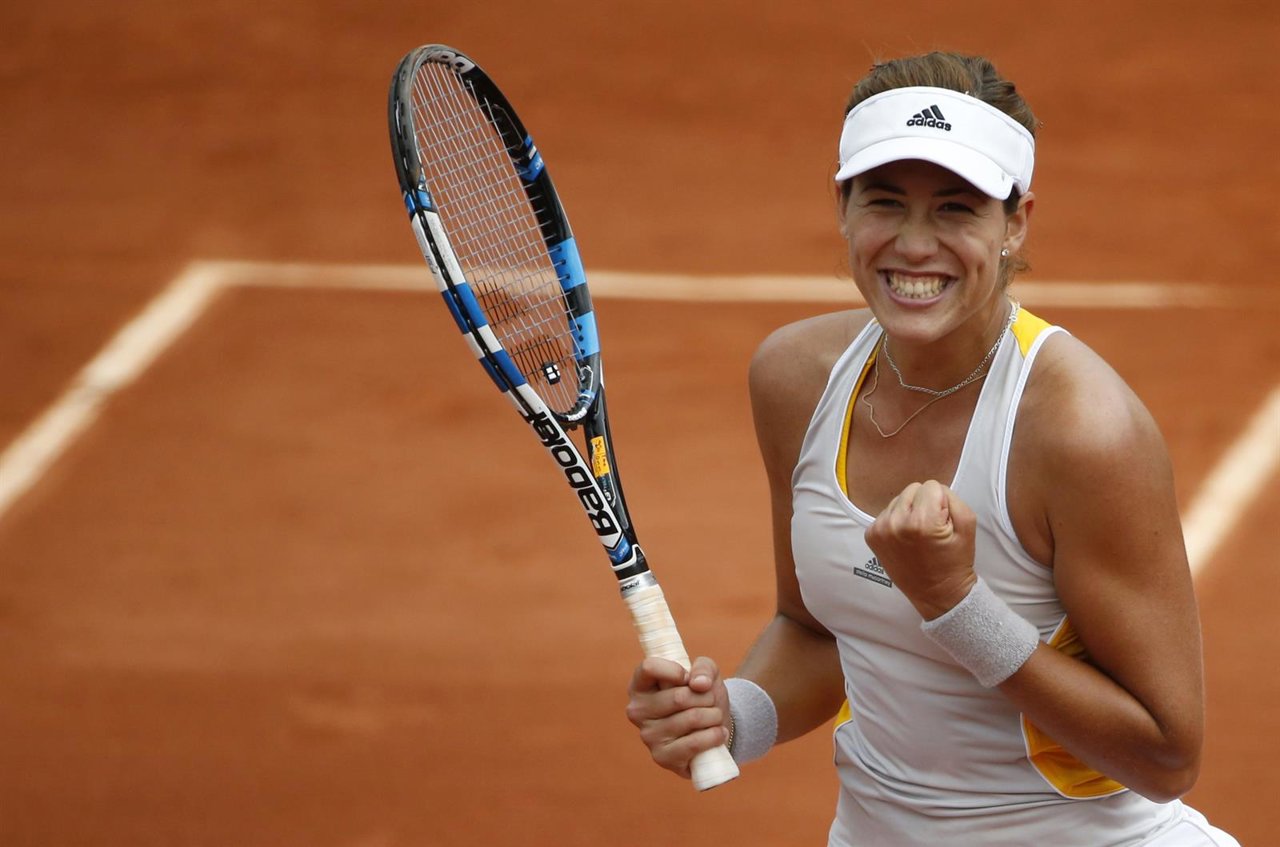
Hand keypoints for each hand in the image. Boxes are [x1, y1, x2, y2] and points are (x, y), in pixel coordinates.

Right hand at [625, 656, 730, 778]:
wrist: (712, 730)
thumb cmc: (702, 697)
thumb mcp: (706, 674)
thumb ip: (704, 668)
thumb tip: (699, 684)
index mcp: (640, 685)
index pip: (649, 668)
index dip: (676, 671)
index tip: (689, 678)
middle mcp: (638, 711)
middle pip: (679, 697)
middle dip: (706, 697)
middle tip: (710, 701)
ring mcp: (648, 736)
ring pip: (692, 718)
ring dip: (713, 716)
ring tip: (714, 717)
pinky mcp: (662, 757)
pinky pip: (694, 743)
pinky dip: (714, 736)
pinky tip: (718, 733)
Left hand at [864, 479, 978, 619]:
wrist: (937, 594)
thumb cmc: (955, 562)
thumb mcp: (968, 527)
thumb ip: (953, 499)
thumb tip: (934, 489)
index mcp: (921, 521)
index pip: (931, 485)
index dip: (942, 503)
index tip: (943, 524)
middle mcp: (896, 523)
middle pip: (912, 489)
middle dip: (924, 504)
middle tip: (931, 530)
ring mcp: (880, 530)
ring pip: (898, 499)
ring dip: (909, 512)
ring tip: (918, 536)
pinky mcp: (871, 536)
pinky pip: (887, 513)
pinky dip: (897, 522)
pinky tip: (906, 540)